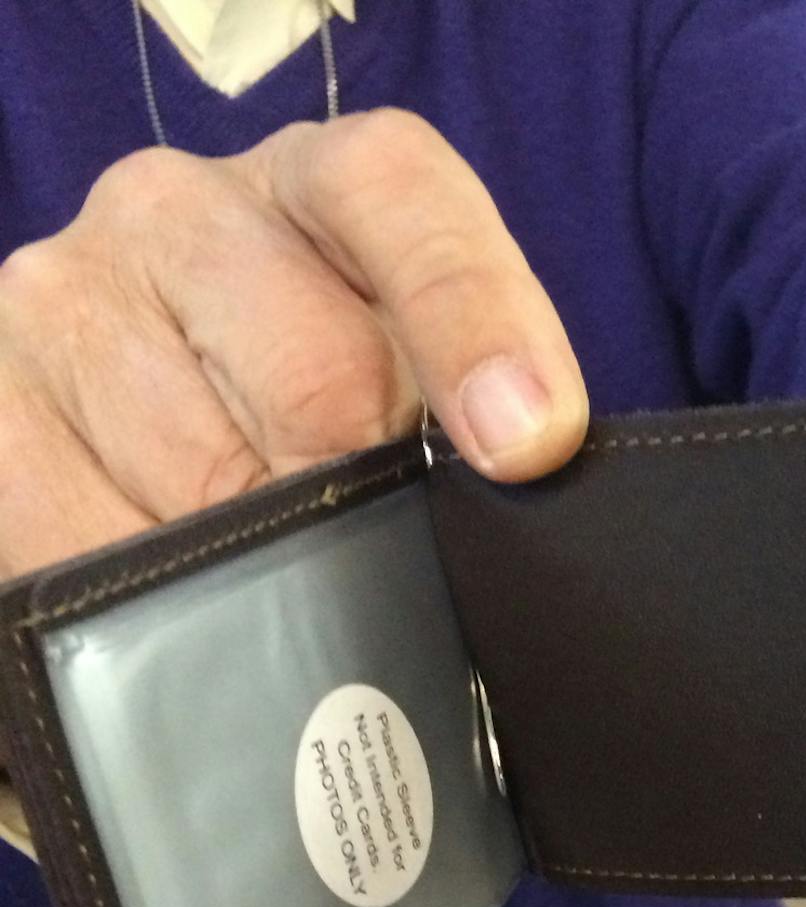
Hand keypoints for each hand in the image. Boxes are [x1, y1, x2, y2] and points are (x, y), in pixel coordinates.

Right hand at [0, 110, 587, 582]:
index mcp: (318, 183)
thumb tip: (522, 458)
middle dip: (377, 492)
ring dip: (281, 566)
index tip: (527, 441)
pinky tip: (209, 607)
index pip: (396, 194)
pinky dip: (181, 609)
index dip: (472, 317)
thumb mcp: (428, 381)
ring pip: (218, 483)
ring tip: (294, 579)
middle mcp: (174, 211)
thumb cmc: (347, 418)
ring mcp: (63, 305)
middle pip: (322, 377)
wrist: (182, 450)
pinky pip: (104, 551)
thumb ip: (486, 403)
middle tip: (388, 544)